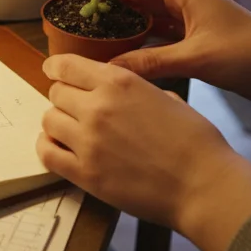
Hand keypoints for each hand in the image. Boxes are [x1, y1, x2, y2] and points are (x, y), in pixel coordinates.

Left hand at [37, 54, 250, 250]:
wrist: (203, 185)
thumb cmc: (196, 141)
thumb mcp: (166, 97)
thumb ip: (135, 90)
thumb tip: (121, 95)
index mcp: (119, 82)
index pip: (67, 66)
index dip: (57, 68)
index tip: (53, 71)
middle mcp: (97, 106)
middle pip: (56, 93)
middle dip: (64, 98)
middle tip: (76, 109)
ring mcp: (87, 141)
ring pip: (49, 120)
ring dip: (58, 123)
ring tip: (72, 131)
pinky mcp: (85, 173)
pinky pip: (47, 153)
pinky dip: (48, 148)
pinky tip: (60, 149)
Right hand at [107, 0, 250, 107]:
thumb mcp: (197, 58)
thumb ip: (151, 62)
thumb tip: (111, 70)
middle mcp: (189, 3)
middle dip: (113, 7)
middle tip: (82, 20)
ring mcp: (195, 24)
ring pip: (152, 20)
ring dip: (128, 27)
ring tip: (97, 39)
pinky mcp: (201, 44)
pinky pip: (164, 39)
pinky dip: (145, 45)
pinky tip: (127, 58)